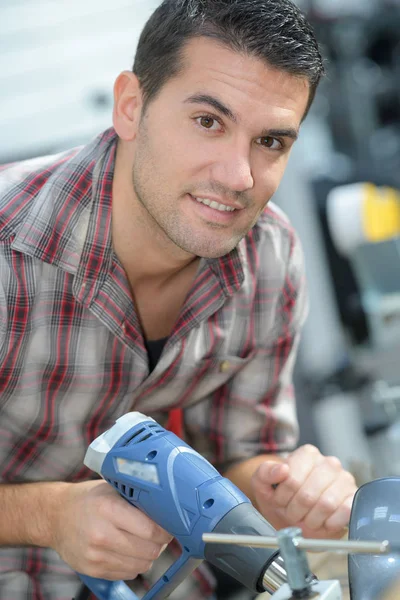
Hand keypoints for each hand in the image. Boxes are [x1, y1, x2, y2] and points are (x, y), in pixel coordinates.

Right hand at [50, 480, 172, 579]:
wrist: (55, 516)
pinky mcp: (93, 569)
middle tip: (157, 534)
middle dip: (159, 544)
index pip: (151, 529)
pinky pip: (128, 574)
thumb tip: (168, 509)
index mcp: (109, 508)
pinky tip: (127, 550)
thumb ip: (137, 499)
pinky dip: (133, 564)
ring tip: (142, 541)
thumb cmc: (89, 499)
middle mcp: (102, 533)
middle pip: (149, 551)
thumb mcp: (112, 489)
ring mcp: (96, 555)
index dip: (166, 529)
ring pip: (141, 565)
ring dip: (147, 555)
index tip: (169, 525)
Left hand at [251, 445, 356, 538]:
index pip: (291, 478)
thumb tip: (282, 469)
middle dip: (296, 510)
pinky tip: (322, 522)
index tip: (280, 501)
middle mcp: (329, 463)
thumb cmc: (281, 499)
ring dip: (311, 519)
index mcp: (307, 454)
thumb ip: (265, 472)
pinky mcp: (354, 498)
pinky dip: (330, 523)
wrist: (295, 519)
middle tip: (292, 513)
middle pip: (308, 494)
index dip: (282, 496)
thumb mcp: (263, 484)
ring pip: (326, 504)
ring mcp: (344, 479)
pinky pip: (345, 511)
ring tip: (306, 518)